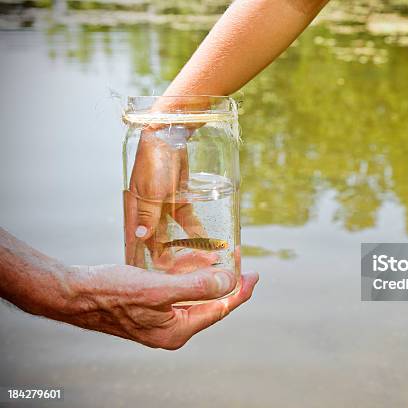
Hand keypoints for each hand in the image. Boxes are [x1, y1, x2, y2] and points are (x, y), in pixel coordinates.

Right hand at [62, 254, 257, 349]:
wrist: (73, 294)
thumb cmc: (110, 292)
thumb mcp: (157, 288)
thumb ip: (196, 287)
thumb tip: (229, 282)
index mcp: (177, 331)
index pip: (220, 310)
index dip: (240, 291)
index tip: (254, 274)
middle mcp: (171, 330)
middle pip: (210, 305)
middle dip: (226, 283)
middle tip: (238, 261)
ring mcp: (160, 321)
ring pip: (195, 298)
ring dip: (208, 278)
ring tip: (219, 259)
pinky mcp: (150, 309)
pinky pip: (179, 294)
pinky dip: (189, 278)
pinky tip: (191, 264)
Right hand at [124, 127, 203, 268]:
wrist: (169, 134)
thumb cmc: (154, 161)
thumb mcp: (152, 191)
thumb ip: (149, 215)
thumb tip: (140, 238)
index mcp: (135, 212)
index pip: (138, 243)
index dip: (147, 261)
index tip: (158, 279)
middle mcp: (147, 213)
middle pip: (158, 242)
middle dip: (170, 259)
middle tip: (186, 275)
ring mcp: (163, 206)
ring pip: (174, 234)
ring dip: (186, 246)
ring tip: (201, 261)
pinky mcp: (178, 199)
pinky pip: (187, 220)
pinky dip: (196, 230)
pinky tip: (207, 242)